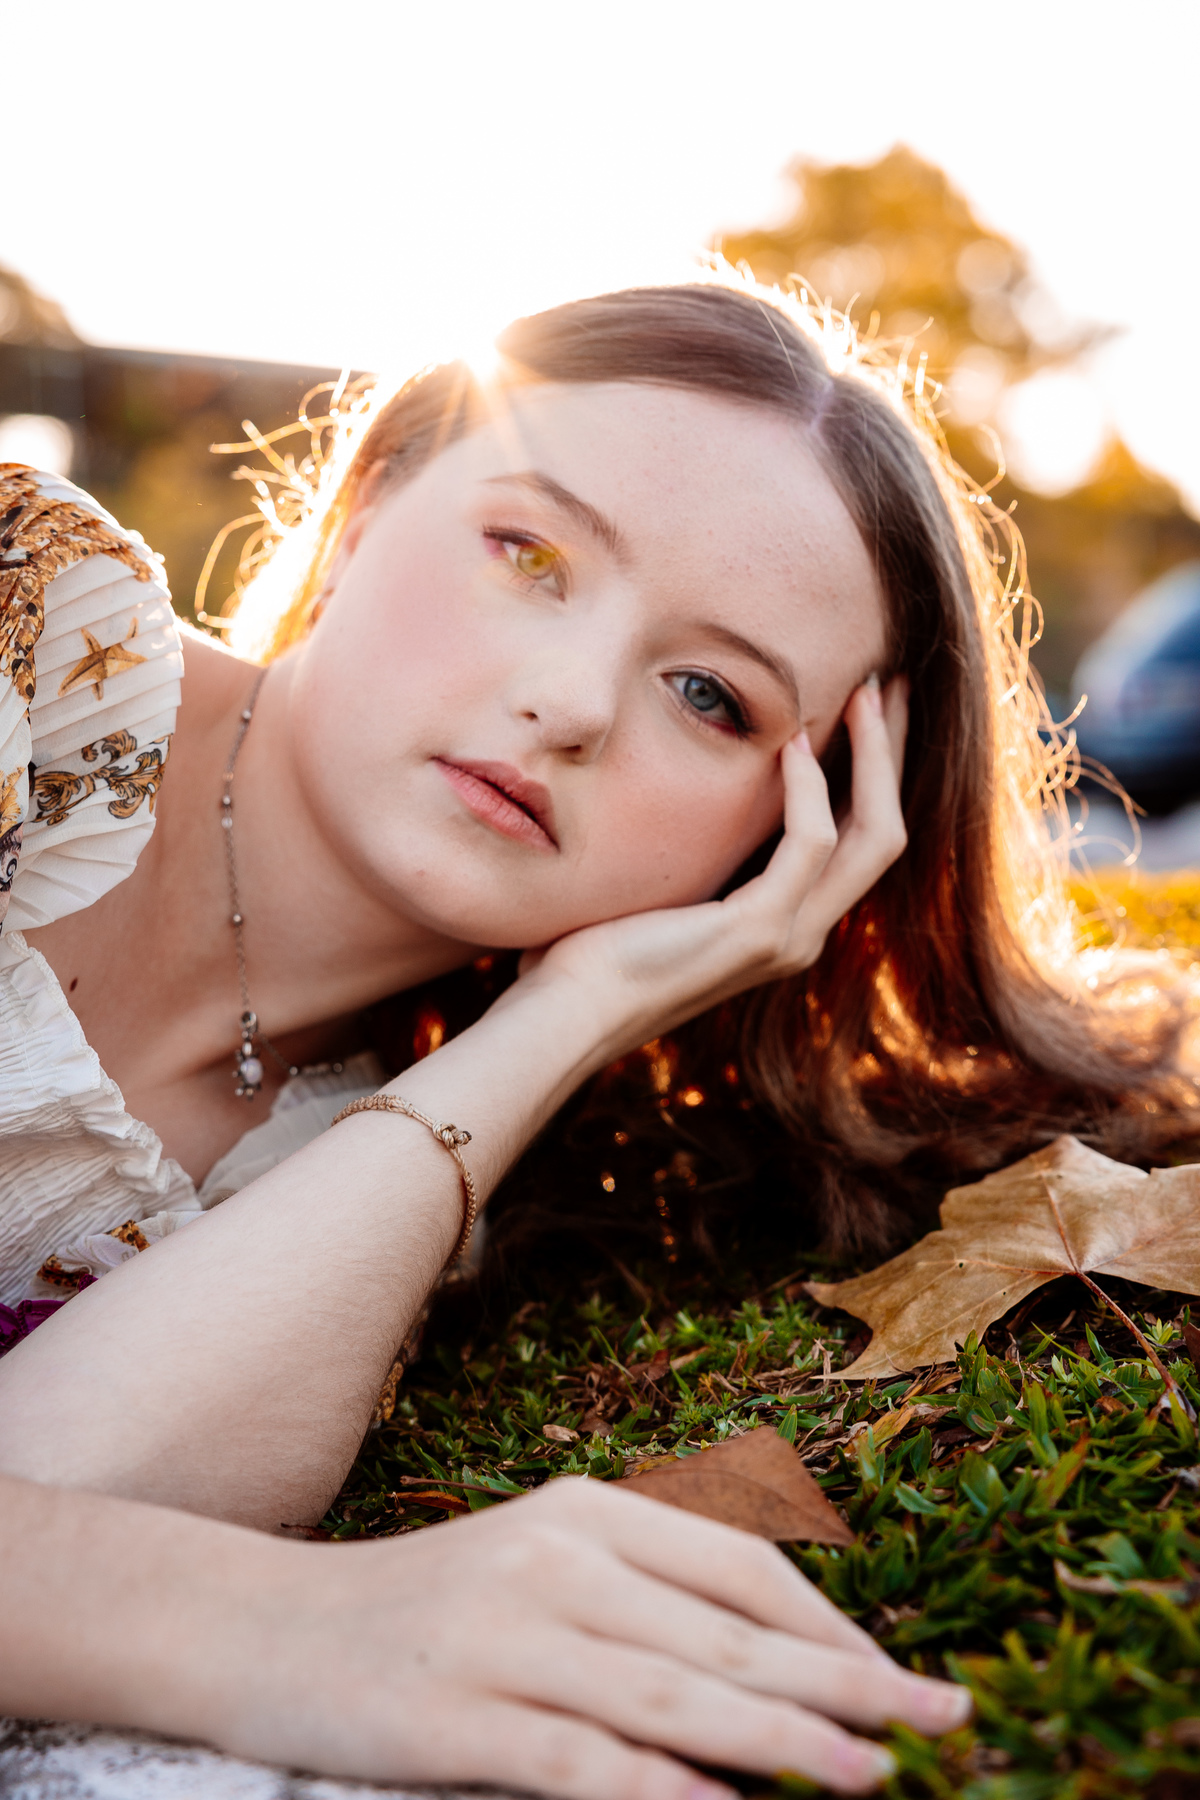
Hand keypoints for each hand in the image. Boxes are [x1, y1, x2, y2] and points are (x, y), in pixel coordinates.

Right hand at [215, 1479, 967, 1798]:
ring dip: (784, 1743)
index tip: (905, 1680)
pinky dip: (657, 1788)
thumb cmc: (429, 1606)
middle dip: (847, 1686)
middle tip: (944, 1722)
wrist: (266, 1625)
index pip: (743, 1567)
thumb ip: (645, 1602)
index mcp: (588, 1511)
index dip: (833, 1628)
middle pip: (728, 1633)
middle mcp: (557, 1558)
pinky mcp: (454, 1713)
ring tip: (873, 1775)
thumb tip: (779, 1670)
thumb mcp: (541, 1568)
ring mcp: (504, 1633)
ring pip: (674, 1695)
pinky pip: (577, 1759)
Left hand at [523, 676, 907, 1058]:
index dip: (876, 772)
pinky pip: (809, 844)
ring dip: (873, 755)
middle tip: (890, 680)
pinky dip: (809, 788)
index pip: (860, 841)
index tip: (867, 705)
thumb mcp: (668, 888)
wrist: (569, 1010)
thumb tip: (695, 786)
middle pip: (886, 833)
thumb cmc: (596, 949)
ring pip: (872, 835)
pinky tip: (793, 743)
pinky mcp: (758, 931)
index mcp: (786, 925)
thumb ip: (702, 852)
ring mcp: (789, 939)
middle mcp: (803, 936)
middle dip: (893, 753)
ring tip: (862, 691)